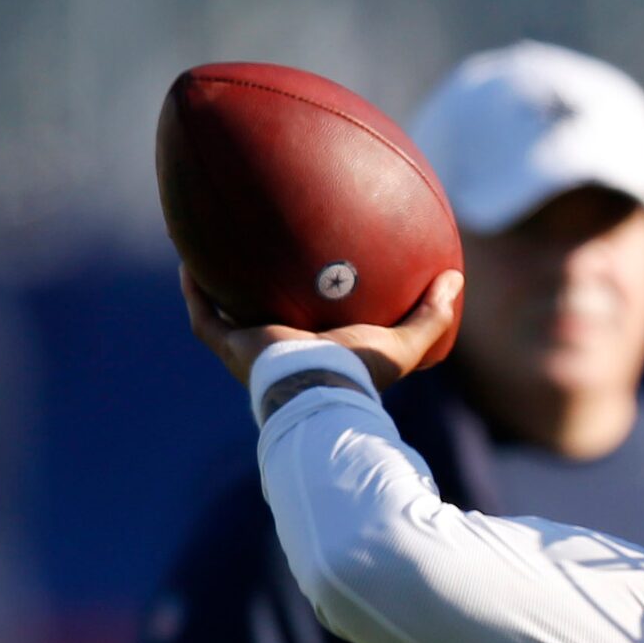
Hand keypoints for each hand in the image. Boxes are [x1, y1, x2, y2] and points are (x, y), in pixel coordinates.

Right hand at [180, 265, 463, 392]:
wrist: (323, 388)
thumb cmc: (362, 372)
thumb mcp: (404, 342)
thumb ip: (432, 315)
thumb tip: (455, 278)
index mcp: (317, 355)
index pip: (309, 332)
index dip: (307, 311)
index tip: (310, 283)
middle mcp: (281, 355)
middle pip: (263, 324)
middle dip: (257, 299)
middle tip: (257, 263)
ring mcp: (252, 353)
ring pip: (226, 319)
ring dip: (216, 291)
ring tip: (211, 254)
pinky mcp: (232, 348)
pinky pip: (204, 316)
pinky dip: (195, 291)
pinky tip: (188, 259)